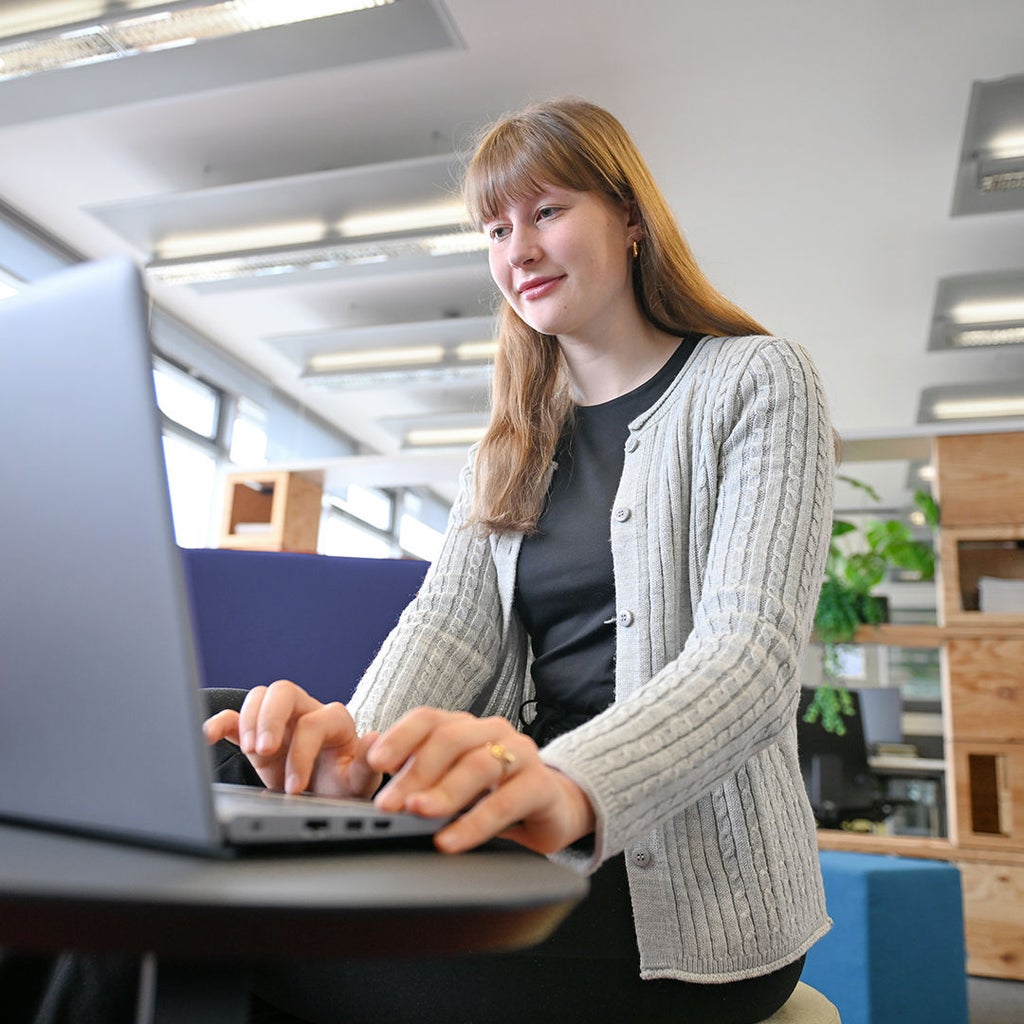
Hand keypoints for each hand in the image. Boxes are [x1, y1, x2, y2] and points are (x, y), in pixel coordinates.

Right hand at [202, 679, 380, 798]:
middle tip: (264, 750)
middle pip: (284, 691)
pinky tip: (210, 735)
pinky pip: (234, 717)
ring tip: (250, 751)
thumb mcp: (356, 784)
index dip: (302, 753)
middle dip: (270, 719)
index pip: (315, 723)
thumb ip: (365, 764)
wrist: (324, 799)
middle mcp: (306, 712)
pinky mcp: (256, 734)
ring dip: (249, 721)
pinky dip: (219, 722)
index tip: (294, 788)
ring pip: (259, 696)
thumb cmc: (341, 788)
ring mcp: (279, 720)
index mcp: (335, 721)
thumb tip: (371, 738)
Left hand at [368, 708, 595, 854]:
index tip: (375, 762)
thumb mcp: (452, 784)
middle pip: (450, 740)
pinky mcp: (541, 784)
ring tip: (418, 814)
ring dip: (443, 792)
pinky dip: (473, 824)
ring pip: (478, 765)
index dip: (399, 737)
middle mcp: (492, 732)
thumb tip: (374, 788)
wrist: (552, 809)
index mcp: (464, 727)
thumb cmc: (493, 796)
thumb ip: (420, 780)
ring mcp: (520, 754)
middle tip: (389, 803)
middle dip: (415, 773)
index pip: (428, 719)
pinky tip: (450, 841)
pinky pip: (505, 802)